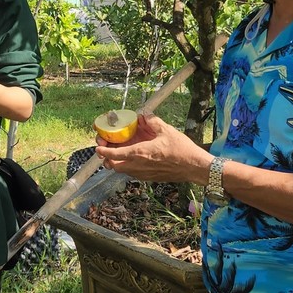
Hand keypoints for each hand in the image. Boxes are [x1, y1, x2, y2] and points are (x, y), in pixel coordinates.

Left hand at [95, 114, 212, 184]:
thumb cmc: (182, 150)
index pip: (115, 154)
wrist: (195, 168)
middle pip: (115, 165)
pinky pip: (133, 173)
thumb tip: (144, 115)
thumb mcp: (166, 130)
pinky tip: (134, 157)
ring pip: (123, 170)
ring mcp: (144, 174)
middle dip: (107, 158)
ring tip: (118, 152)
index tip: (98, 147)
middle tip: (107, 148)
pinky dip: (128, 166)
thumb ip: (152, 122)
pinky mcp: (150, 178)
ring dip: (117, 162)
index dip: (103, 151)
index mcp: (140, 153)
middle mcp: (139, 166)